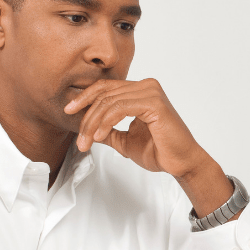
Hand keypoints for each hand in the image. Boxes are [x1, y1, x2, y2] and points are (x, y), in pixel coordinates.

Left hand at [64, 78, 206, 178]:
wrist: (181, 163)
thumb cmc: (160, 151)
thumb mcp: (125, 141)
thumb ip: (109, 131)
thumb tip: (89, 129)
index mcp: (140, 91)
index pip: (106, 88)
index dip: (85, 98)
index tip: (68, 111)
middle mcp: (146, 86)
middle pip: (104, 94)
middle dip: (86, 118)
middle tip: (79, 139)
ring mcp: (150, 91)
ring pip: (109, 102)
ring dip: (93, 124)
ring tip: (87, 142)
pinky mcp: (153, 102)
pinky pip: (120, 108)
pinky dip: (105, 122)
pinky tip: (99, 136)